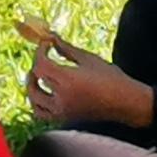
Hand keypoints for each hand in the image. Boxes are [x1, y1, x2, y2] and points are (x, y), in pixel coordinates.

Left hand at [16, 17, 153, 129]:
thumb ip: (66, 49)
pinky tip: (43, 92)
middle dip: (37, 64)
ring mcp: (62, 111)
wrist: (125, 103)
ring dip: (32, 84)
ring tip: (37, 75)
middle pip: (36, 78)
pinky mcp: (64, 119)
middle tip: (44, 55)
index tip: (46, 43)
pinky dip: (37, 103)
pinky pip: (41, 113)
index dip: (40, 51)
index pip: (41, 64)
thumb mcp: (88, 59)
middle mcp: (61, 97)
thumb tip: (51, 37)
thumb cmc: (111, 78)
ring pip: (34, 98)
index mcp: (68, 80)